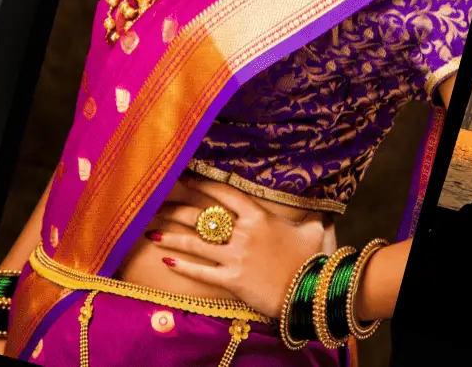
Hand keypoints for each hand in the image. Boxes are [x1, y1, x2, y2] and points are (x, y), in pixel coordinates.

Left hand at [144, 176, 325, 319]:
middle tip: (155, 206)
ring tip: (151, 233)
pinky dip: (183, 266)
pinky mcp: (232, 281)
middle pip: (202, 217)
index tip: (185, 178)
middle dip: (176, 210)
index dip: (202, 184)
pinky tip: (167, 260)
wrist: (311, 293)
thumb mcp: (315, 231)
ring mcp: (236, 258)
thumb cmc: (314, 261)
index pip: (225, 194)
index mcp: (260, 217)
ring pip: (196, 243)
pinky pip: (202, 272)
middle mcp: (243, 234)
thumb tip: (321, 209)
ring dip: (171, 237)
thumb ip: (312, 217)